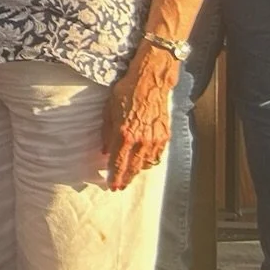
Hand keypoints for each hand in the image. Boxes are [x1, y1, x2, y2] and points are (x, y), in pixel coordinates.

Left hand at [104, 48, 178, 190]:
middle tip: (119, 186)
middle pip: (133, 168)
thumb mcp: (108, 111)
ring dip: (137, 172)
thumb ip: (106, 134)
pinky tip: (143, 163)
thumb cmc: (126, 93)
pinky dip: (149, 162)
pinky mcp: (164, 136)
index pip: (118, 163)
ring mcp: (154, 140)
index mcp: (124, 134)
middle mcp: (140, 140)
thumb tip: (105, 151)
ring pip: (146, 164)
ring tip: (130, 176)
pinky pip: (157, 156)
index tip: (111, 186)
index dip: (114, 177)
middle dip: (125, 179)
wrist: (150, 83)